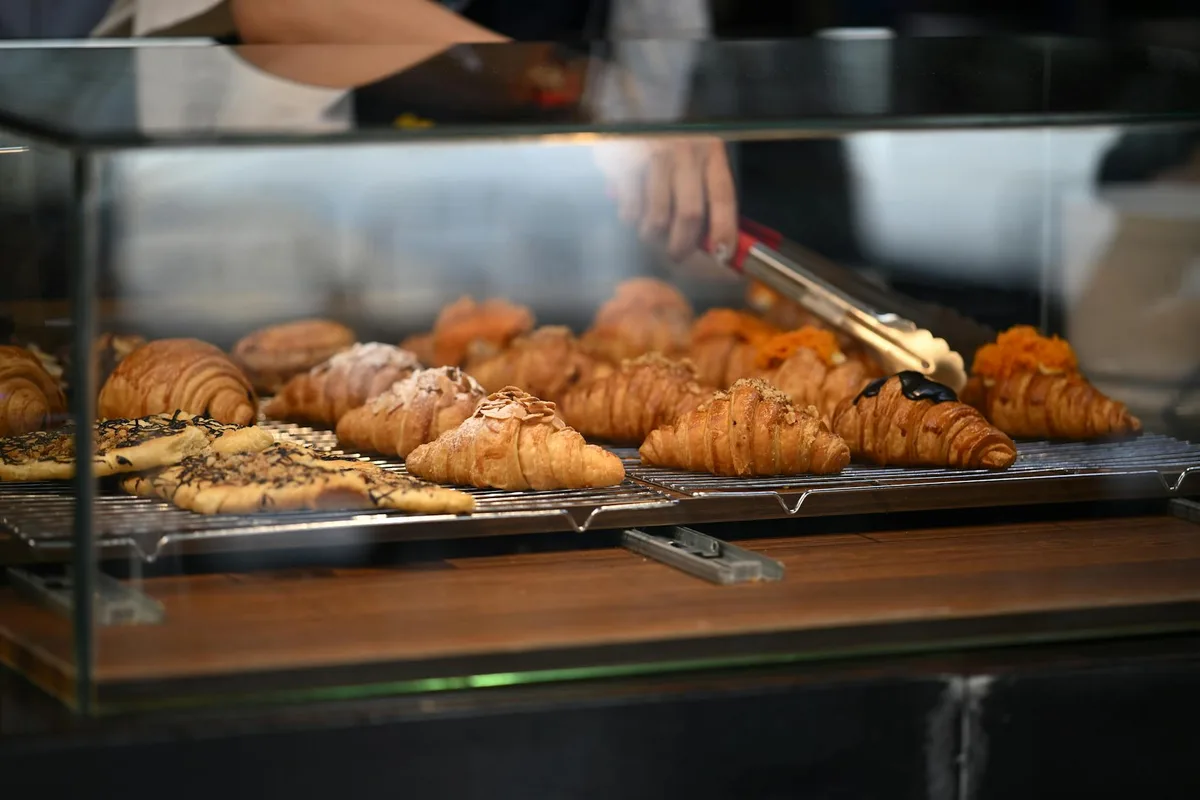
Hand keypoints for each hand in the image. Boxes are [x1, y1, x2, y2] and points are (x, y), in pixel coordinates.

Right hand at [595, 137, 736, 261]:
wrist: (637, 109)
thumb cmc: (673, 143)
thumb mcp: (699, 157)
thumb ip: (708, 192)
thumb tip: (716, 242)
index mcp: (711, 152)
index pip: (723, 197)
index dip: (724, 230)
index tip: (723, 256)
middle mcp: (687, 152)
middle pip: (690, 214)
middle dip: (683, 244)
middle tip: (677, 254)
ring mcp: (656, 156)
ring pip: (658, 217)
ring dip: (653, 234)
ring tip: (651, 232)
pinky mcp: (628, 162)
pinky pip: (631, 209)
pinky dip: (631, 219)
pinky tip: (633, 212)